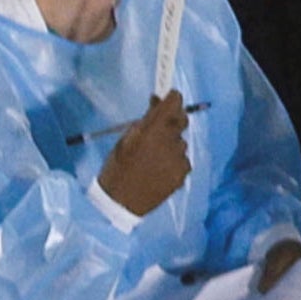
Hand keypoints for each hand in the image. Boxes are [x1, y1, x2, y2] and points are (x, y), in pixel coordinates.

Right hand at [100, 89, 193, 218]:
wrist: (120, 203)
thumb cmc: (117, 169)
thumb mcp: (125, 141)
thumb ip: (145, 121)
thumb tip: (157, 101)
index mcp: (152, 133)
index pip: (173, 105)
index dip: (172, 99)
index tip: (170, 96)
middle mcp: (169, 144)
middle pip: (181, 121)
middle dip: (173, 120)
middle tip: (160, 127)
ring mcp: (179, 160)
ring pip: (180, 142)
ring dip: (171, 144)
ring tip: (152, 158)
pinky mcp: (183, 174)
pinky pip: (182, 159)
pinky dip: (173, 160)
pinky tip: (159, 170)